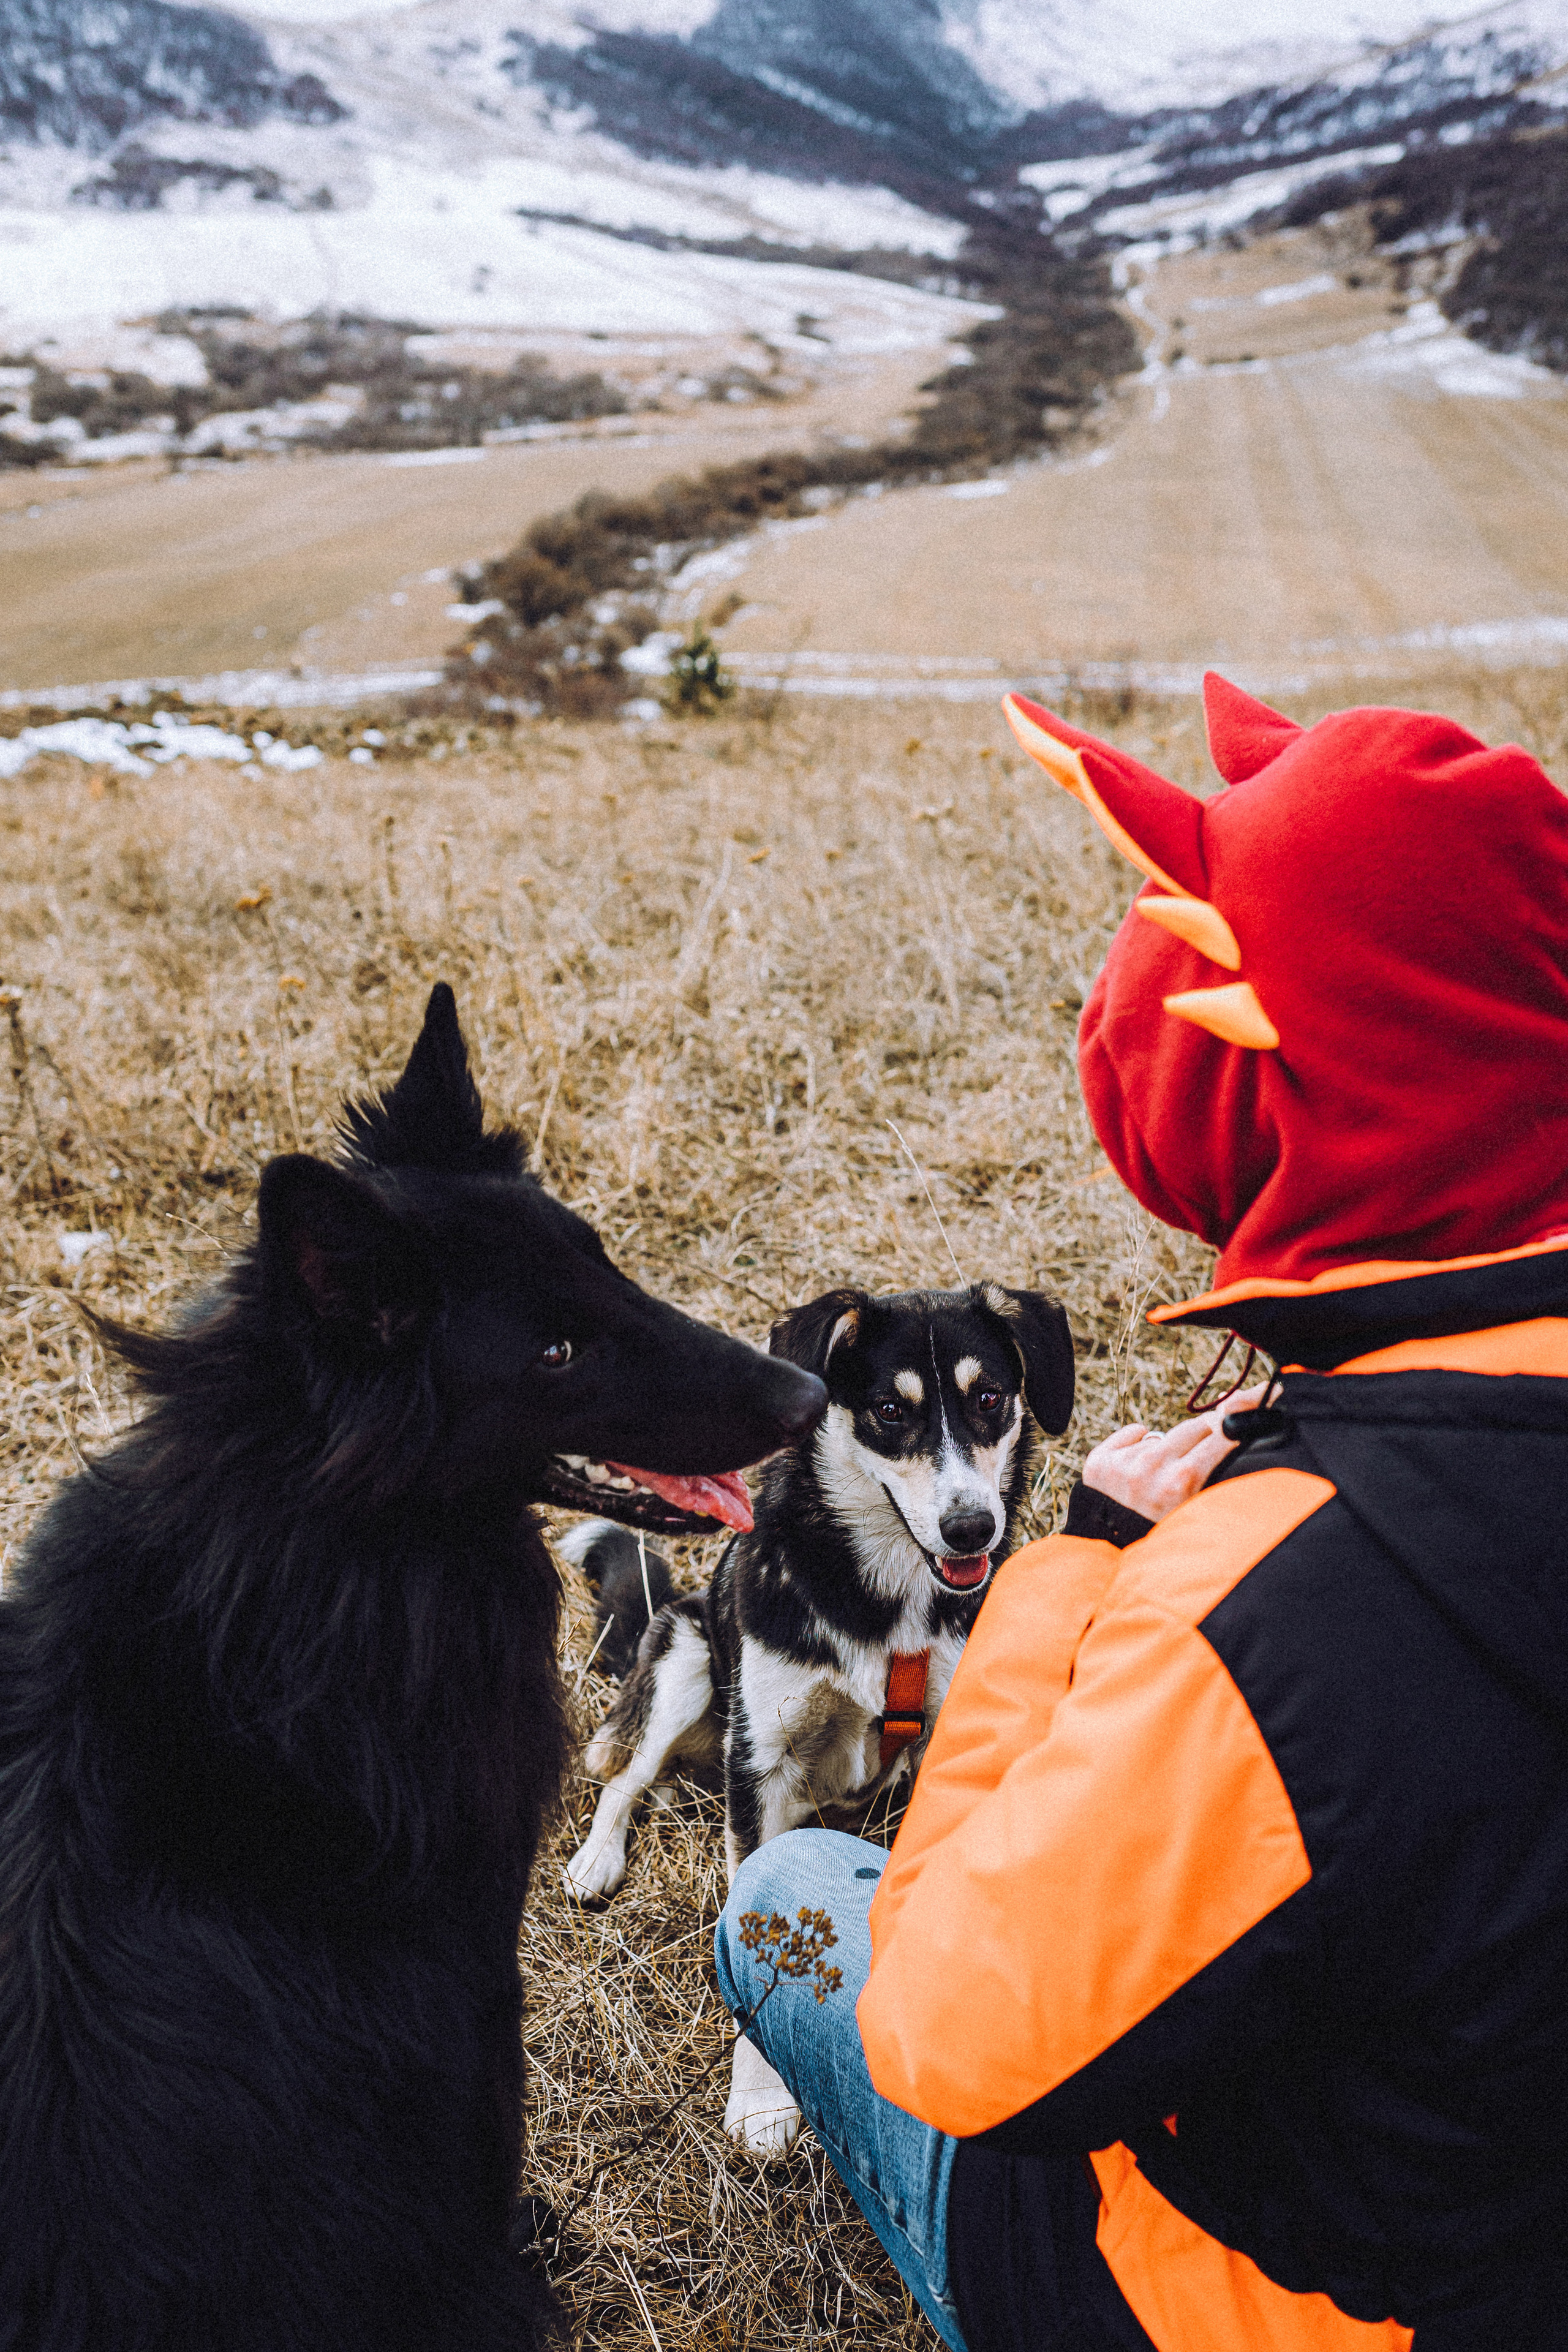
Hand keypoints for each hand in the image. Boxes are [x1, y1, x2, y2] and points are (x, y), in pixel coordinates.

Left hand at [1082, 1385, 1268, 1524]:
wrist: (1118, 1558)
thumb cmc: (1170, 1539)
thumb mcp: (1203, 1512)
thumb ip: (1221, 1469)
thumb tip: (1238, 1413)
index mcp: (1182, 1482)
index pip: (1223, 1432)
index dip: (1243, 1415)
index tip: (1260, 1397)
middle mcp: (1151, 1468)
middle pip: (1196, 1427)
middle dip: (1209, 1435)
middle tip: (1208, 1455)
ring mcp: (1122, 1464)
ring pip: (1166, 1435)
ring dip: (1173, 1450)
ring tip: (1169, 1479)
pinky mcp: (1099, 1462)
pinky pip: (1134, 1433)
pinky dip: (1142, 1444)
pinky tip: (1143, 1468)